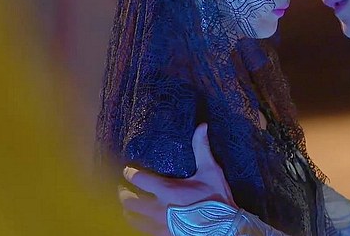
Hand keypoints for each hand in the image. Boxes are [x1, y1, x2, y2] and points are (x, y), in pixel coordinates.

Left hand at [118, 123, 234, 233]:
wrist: (226, 227)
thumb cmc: (217, 199)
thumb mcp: (211, 171)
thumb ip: (201, 148)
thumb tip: (202, 126)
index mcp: (168, 190)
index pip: (139, 179)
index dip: (130, 173)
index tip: (127, 170)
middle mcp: (159, 209)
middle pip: (129, 201)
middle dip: (123, 193)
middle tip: (124, 188)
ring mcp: (160, 225)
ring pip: (132, 218)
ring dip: (128, 210)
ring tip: (129, 205)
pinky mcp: (163, 235)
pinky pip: (141, 230)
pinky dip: (137, 224)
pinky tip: (140, 220)